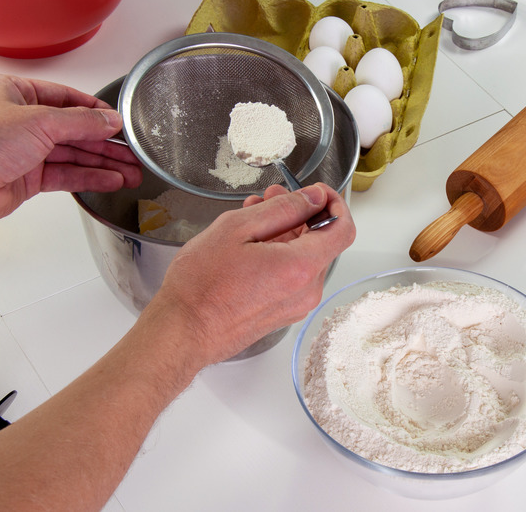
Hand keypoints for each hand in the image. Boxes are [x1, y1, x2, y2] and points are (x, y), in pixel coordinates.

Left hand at [0, 74, 141, 237]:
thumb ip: (80, 121)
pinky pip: (66, 175)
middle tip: (133, 151)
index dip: (95, 110)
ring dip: (103, 163)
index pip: (65, 98)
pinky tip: (111, 179)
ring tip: (131, 170)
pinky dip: (89, 177)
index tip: (119, 121)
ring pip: (73, 154)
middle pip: (73, 129)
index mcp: (15, 93)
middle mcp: (20, 120)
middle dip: (105, 142)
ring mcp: (24, 150)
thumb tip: (108, 119)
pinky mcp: (27, 178)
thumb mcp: (39, 121)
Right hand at [144, 183, 354, 365]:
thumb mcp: (238, 229)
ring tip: (252, 217)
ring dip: (286, 232)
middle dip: (300, 214)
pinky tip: (251, 243)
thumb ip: (283, 209)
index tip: (316, 192)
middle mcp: (306, 291)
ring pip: (304, 258)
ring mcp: (295, 305)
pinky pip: (292, 276)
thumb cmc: (200, 287)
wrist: (182, 332)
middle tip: (271, 197)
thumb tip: (313, 199)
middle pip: (322, 242)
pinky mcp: (282, 313)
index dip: (334, 204)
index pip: (343, 229)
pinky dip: (279, 254)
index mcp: (301, 268)